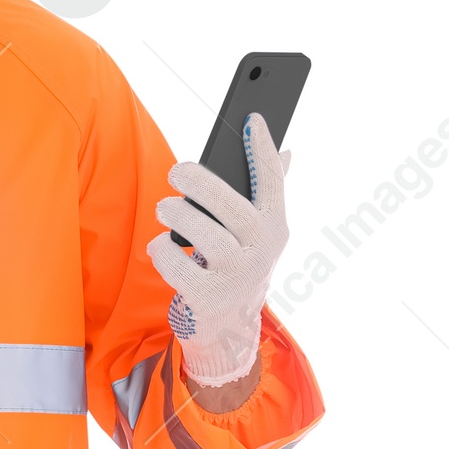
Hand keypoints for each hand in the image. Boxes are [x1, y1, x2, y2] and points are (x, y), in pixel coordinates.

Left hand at [146, 112, 289, 390]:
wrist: (229, 329)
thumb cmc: (237, 267)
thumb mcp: (258, 235)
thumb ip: (268, 194)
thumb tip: (287, 150)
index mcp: (274, 227)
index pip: (272, 181)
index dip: (262, 148)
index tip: (251, 119)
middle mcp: (261, 250)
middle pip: (227, 202)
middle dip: (197, 181)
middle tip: (176, 172)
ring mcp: (235, 275)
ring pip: (199, 230)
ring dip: (175, 213)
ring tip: (166, 210)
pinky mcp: (206, 296)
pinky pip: (174, 260)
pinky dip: (162, 249)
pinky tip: (163, 248)